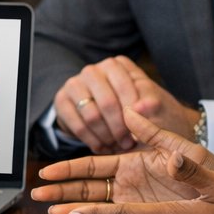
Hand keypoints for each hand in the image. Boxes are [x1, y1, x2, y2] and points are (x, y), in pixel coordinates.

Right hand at [33, 107, 213, 206]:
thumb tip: (130, 111)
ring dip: (75, 211)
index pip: (93, 165)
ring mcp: (135, 205)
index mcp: (133, 163)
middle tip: (38, 197)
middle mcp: (129, 184)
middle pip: (87, 188)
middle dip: (61, 192)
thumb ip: (156, 133)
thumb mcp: (185, 149)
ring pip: (98, 208)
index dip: (68, 169)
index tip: (47, 174)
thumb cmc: (212, 172)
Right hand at [54, 56, 198, 153]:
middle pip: (107, 103)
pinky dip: (92, 141)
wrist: (109, 118)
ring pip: (91, 116)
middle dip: (120, 128)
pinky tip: (103, 148)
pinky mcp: (62, 101)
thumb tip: (142, 107)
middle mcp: (93, 70)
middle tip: (129, 143)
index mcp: (116, 65)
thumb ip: (151, 103)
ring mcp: (74, 84)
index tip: (143, 131)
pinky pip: (77, 126)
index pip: (125, 87)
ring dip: (106, 137)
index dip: (134, 112)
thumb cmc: (137, 109)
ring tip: (117, 146)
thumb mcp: (150, 103)